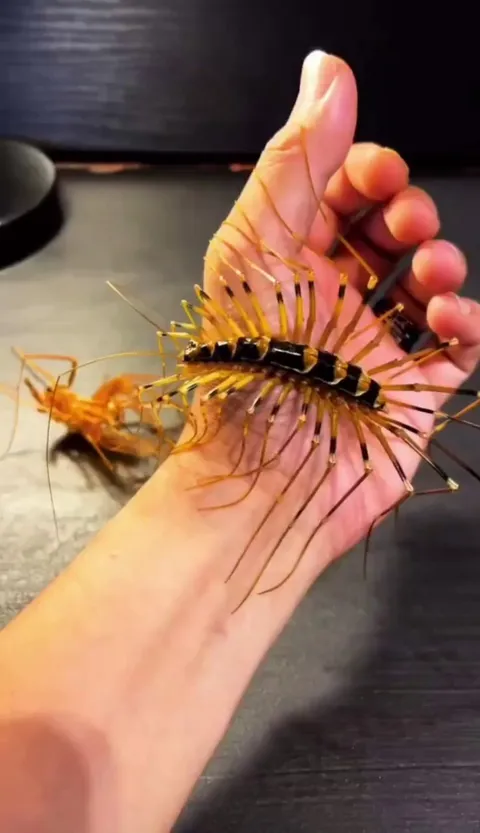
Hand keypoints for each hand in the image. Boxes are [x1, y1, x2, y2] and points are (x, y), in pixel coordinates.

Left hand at [197, 50, 479, 599]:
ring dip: (443, 261)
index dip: (366, 170)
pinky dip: (467, 322)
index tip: (377, 171)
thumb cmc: (249, 370)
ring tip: (432, 270)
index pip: (338, 195)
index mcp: (290, 263)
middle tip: (406, 220)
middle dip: (408, 211)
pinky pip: (458, 345)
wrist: (268, 472)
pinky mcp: (411, 389)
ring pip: (428, 281)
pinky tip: (448, 319)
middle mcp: (332, 300)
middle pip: (389, 232)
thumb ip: (297, 158)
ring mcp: (374, 344)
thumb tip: (327, 72)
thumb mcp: (259, 244)